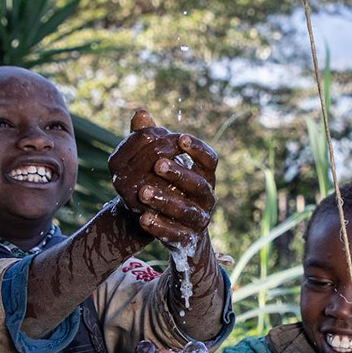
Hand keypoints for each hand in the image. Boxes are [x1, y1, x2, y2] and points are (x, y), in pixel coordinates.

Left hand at [108, 109, 216, 245]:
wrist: (181, 234)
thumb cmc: (173, 191)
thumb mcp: (163, 166)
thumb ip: (154, 142)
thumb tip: (140, 113)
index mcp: (205, 177)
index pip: (210, 160)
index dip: (198, 150)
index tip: (180, 138)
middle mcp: (207, 197)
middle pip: (199, 185)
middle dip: (179, 173)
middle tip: (157, 164)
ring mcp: (199, 219)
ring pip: (187, 211)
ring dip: (165, 200)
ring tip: (142, 192)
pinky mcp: (187, 240)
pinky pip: (176, 234)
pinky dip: (160, 227)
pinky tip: (143, 218)